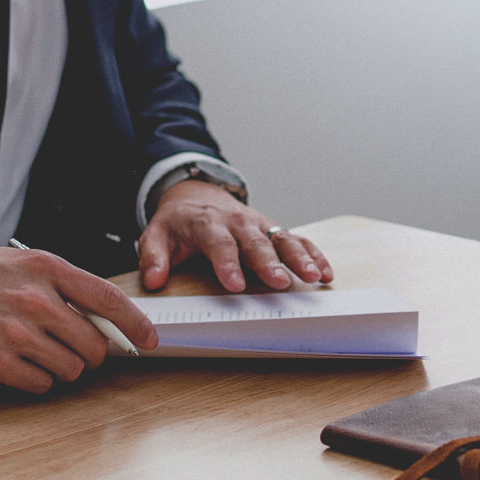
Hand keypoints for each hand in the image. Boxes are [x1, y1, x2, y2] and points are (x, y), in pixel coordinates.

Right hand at [0, 247, 157, 393]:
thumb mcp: (23, 262)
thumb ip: (63, 285)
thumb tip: (102, 317)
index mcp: (47, 269)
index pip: (108, 299)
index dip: (136, 323)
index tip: (148, 339)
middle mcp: (36, 300)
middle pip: (93, 344)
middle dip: (91, 352)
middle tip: (75, 348)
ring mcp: (16, 333)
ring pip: (71, 369)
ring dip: (63, 367)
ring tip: (39, 352)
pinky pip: (40, 384)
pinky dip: (37, 380)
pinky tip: (20, 364)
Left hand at [138, 180, 333, 291]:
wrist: (196, 194)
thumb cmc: (178, 221)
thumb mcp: (155, 234)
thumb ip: (153, 257)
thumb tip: (154, 281)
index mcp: (207, 223)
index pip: (219, 244)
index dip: (227, 265)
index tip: (235, 285)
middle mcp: (237, 222)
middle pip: (255, 243)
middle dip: (268, 262)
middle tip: (278, 282)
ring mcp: (258, 225)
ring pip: (282, 239)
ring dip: (299, 257)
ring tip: (313, 277)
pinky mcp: (272, 229)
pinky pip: (297, 239)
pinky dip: (313, 254)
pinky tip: (325, 273)